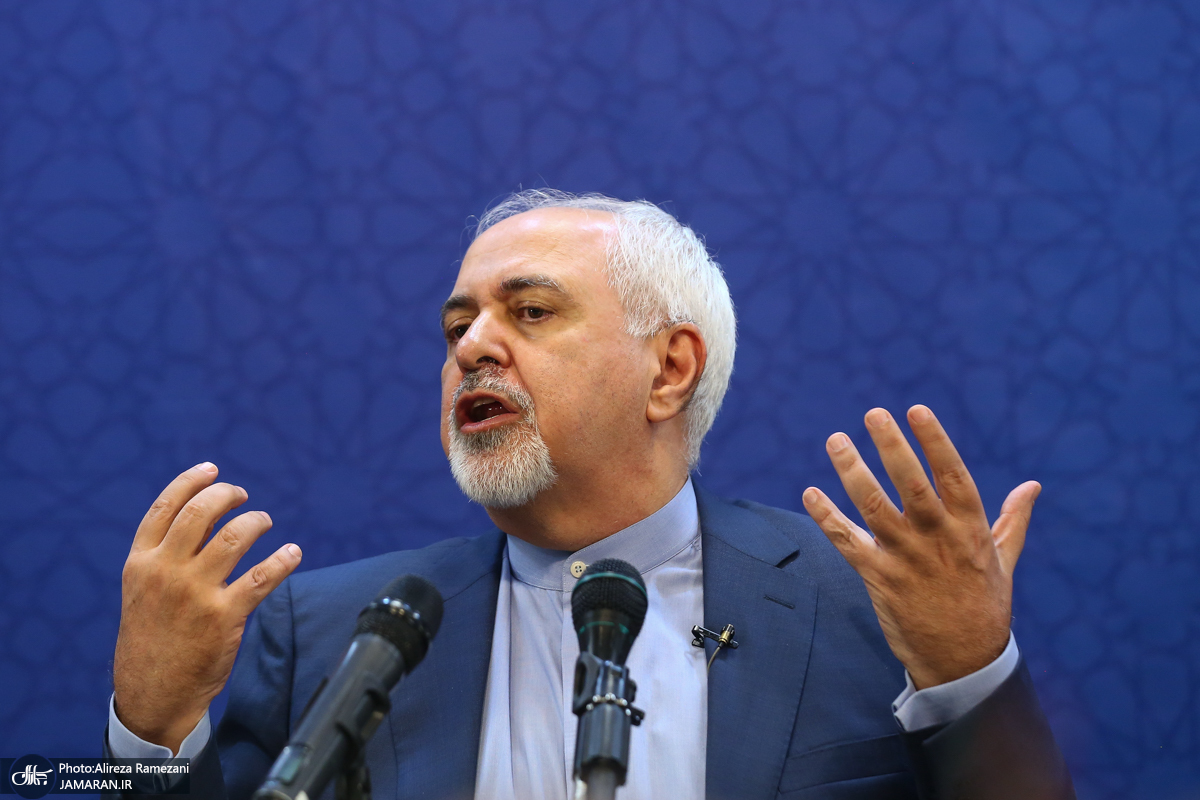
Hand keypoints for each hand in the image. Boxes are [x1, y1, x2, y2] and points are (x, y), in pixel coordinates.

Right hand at [112, 463, 301, 753]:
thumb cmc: (152, 636)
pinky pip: (262, 577)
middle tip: (243, 496)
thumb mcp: (144, 590)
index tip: (212, 469)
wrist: (152, 692)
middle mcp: (165, 572)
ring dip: (257, 521)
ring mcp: (195, 594)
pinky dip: (283, 559)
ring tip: (264, 522)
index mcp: (140, 563)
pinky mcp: (224, 617)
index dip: (191, 481)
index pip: (165, 507)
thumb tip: (210, 514)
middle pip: (201, 512)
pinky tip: (292, 553)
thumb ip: (172, 552)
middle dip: (227, 495)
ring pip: (235, 536)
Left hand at [802, 405, 1038, 689]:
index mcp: (970, 530)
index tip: (917, 410)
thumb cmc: (984, 606)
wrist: (964, 662)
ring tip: (836, 440)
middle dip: (891, 447)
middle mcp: (938, 539)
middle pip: (911, 485)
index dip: (935, 441)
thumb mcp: (1005, 560)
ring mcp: (906, 559)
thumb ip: (1014, 519)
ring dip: (852, 471)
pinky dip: (826, 517)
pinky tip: (811, 493)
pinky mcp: (879, 578)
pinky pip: (847, 542)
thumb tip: (1033, 485)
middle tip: (873, 414)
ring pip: (874, 507)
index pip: (953, 476)